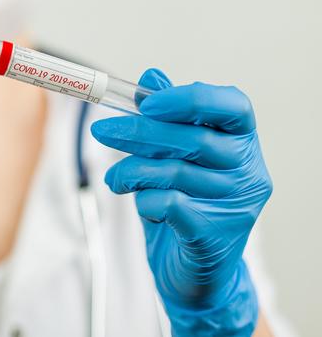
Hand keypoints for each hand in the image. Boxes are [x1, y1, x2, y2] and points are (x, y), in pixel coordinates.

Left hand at [91, 69, 271, 335]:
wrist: (194, 274)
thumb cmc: (185, 206)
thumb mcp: (174, 157)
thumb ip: (167, 118)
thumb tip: (152, 76)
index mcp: (242, 143)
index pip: (232, 106)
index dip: (190, 99)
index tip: (148, 102)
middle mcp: (248, 171)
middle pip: (192, 139)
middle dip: (138, 132)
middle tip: (102, 130)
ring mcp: (235, 206)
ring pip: (174, 172)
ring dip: (132, 170)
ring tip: (115, 178)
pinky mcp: (213, 236)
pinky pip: (168, 204)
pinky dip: (144, 199)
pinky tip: (139, 202)